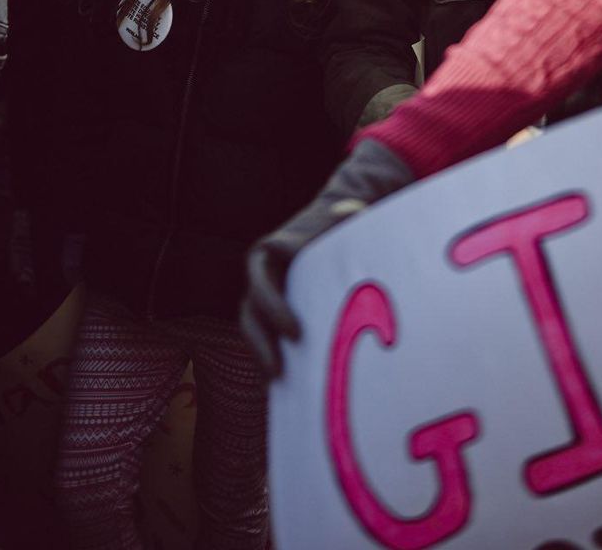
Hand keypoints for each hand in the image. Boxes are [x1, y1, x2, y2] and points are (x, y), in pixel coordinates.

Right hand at [240, 139, 413, 378]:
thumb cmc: (340, 222)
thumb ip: (345, 214)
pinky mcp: (280, 317)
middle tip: (280, 371)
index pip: (259, 281)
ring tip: (282, 386)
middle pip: (251, 316)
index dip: (272, 307)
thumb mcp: (343, 217)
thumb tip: (350, 211)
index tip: (296, 332)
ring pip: (256, 333)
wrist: (339, 227)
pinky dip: (276, 362)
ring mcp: (270, 300)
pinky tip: (292, 391)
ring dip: (264, 358)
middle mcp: (263, 279)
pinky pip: (271, 342)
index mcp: (270, 253)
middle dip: (261, 344)